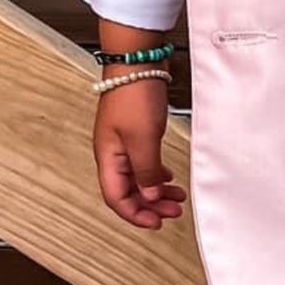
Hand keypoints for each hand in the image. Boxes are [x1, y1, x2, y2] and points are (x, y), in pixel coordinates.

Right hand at [94, 78, 185, 229]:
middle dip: (150, 205)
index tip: (156, 223)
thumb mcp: (144, 139)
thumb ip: (146, 172)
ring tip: (176, 197)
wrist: (138, 61)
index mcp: (107, 157)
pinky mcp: (134, 132)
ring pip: (137, 178)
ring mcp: (122, 143)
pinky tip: (168, 177)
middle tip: (173, 211)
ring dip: (156, 190)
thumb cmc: (135, 94)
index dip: (135, 215)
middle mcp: (111, 153)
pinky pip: (143, 162)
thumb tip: (149, 197)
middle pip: (127, 191)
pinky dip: (156, 174)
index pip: (116, 198)